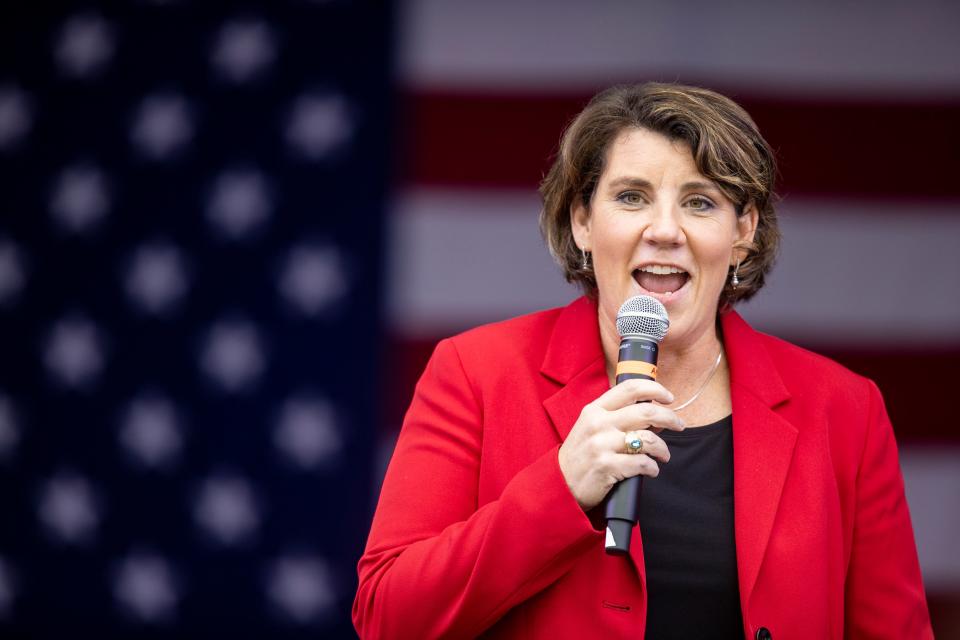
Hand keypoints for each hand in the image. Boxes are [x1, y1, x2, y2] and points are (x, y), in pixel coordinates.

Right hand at [558, 378, 684, 510]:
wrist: (560, 484)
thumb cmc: (580, 456)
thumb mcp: (591, 428)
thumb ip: (617, 417)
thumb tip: (653, 413)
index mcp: (595, 410)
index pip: (630, 388)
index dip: (655, 389)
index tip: (668, 397)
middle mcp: (598, 423)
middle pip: (645, 411)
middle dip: (669, 417)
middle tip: (678, 425)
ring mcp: (601, 445)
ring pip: (647, 438)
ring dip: (662, 448)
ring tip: (663, 455)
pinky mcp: (606, 466)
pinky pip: (642, 463)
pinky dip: (652, 468)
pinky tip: (651, 470)